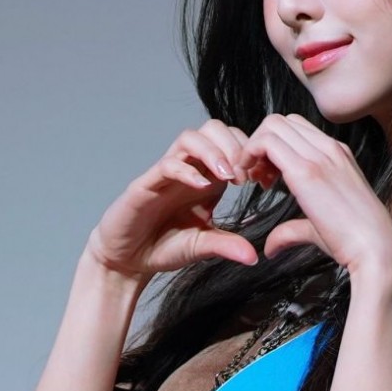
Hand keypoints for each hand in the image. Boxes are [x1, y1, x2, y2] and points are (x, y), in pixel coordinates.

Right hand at [86, 121, 258, 282]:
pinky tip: (202, 186)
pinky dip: (186, 171)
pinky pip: (167, 164)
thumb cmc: (164, 247)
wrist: (129, 260)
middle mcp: (189, 170)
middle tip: (246, 177)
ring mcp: (167, 174)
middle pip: (213, 130)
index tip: (263, 180)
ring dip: (213, 152)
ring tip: (229, 177)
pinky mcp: (146, 184)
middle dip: (235, 146)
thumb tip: (255, 257)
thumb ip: (227, 246)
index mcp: (208, 178)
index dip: (250, 155)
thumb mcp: (203, 247)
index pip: (232, 143)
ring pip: (190, 139)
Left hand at [238, 114, 391, 278]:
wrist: (375, 249)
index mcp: (338, 155)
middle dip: (260, 144)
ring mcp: (320, 156)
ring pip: (272, 125)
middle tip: (256, 177)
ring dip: (253, 148)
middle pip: (281, 121)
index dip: (274, 148)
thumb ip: (292, 230)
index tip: (267, 177)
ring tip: (253, 179)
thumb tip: (270, 248)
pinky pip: (268, 142)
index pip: (296, 128)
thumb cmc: (354, 242)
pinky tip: (253, 181)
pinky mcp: (307, 171)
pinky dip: (250, 154)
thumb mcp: (319, 227)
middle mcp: (330, 148)